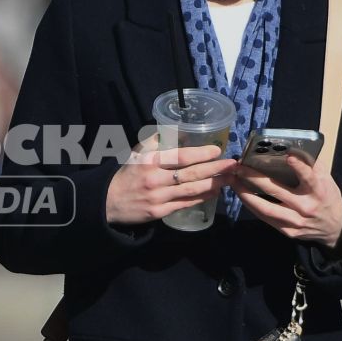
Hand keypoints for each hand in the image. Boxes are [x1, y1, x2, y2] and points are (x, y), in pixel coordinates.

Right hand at [105, 132, 235, 224]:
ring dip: (213, 184)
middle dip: (215, 169)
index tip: (217, 150)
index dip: (201, 154)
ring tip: (229, 178)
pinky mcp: (160, 212)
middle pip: (191, 174)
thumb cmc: (126, 174)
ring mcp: (158, 197)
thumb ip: (154, 141)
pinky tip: (214, 192)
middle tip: (232, 165)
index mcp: (149, 161)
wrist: (108, 202)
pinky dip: (201, 197)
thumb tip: (174, 128)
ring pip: (191, 190)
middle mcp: (155, 179)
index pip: (180, 156)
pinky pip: (185, 203)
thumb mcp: (136, 153)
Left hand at [225, 153, 341, 248]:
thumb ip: (312, 165)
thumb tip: (293, 146)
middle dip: (255, 178)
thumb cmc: (327, 197)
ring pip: (266, 208)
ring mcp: (295, 221)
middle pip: (277, 192)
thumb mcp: (326, 180)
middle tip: (239, 167)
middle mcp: (306, 207)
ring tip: (233, 182)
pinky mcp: (287, 231)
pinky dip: (252, 205)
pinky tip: (242, 195)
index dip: (299, 167)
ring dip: (246, 194)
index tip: (288, 157)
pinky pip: (265, 218)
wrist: (335, 228)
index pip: (310, 178)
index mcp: (319, 191)